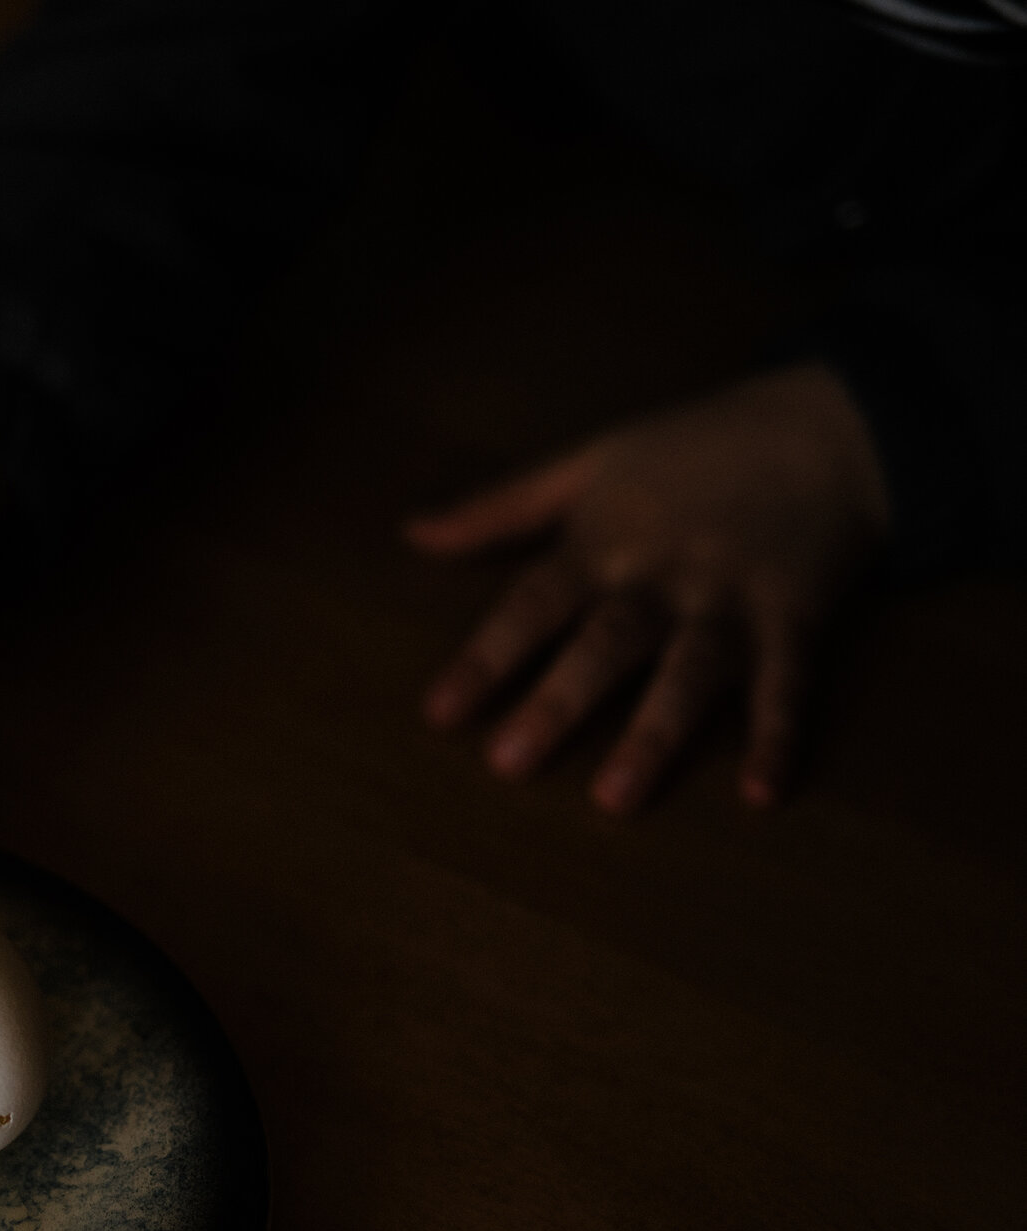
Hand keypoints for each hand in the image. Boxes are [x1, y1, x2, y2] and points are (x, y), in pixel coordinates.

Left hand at [408, 362, 890, 812]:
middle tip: (507, 764)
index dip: (485, 657)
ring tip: (614, 799)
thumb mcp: (588, 461)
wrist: (826, 423)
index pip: (532, 605)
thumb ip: (499, 508)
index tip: (438, 713)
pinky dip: (777, 738)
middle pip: (605, 645)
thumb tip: (411, 533)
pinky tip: (761, 793)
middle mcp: (664, 578)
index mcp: (605, 543)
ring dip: (652, 736)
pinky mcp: (796, 620)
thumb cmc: (692, 446)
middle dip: (557, 703)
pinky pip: (787, 685)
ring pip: (687, 674)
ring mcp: (732, 603)